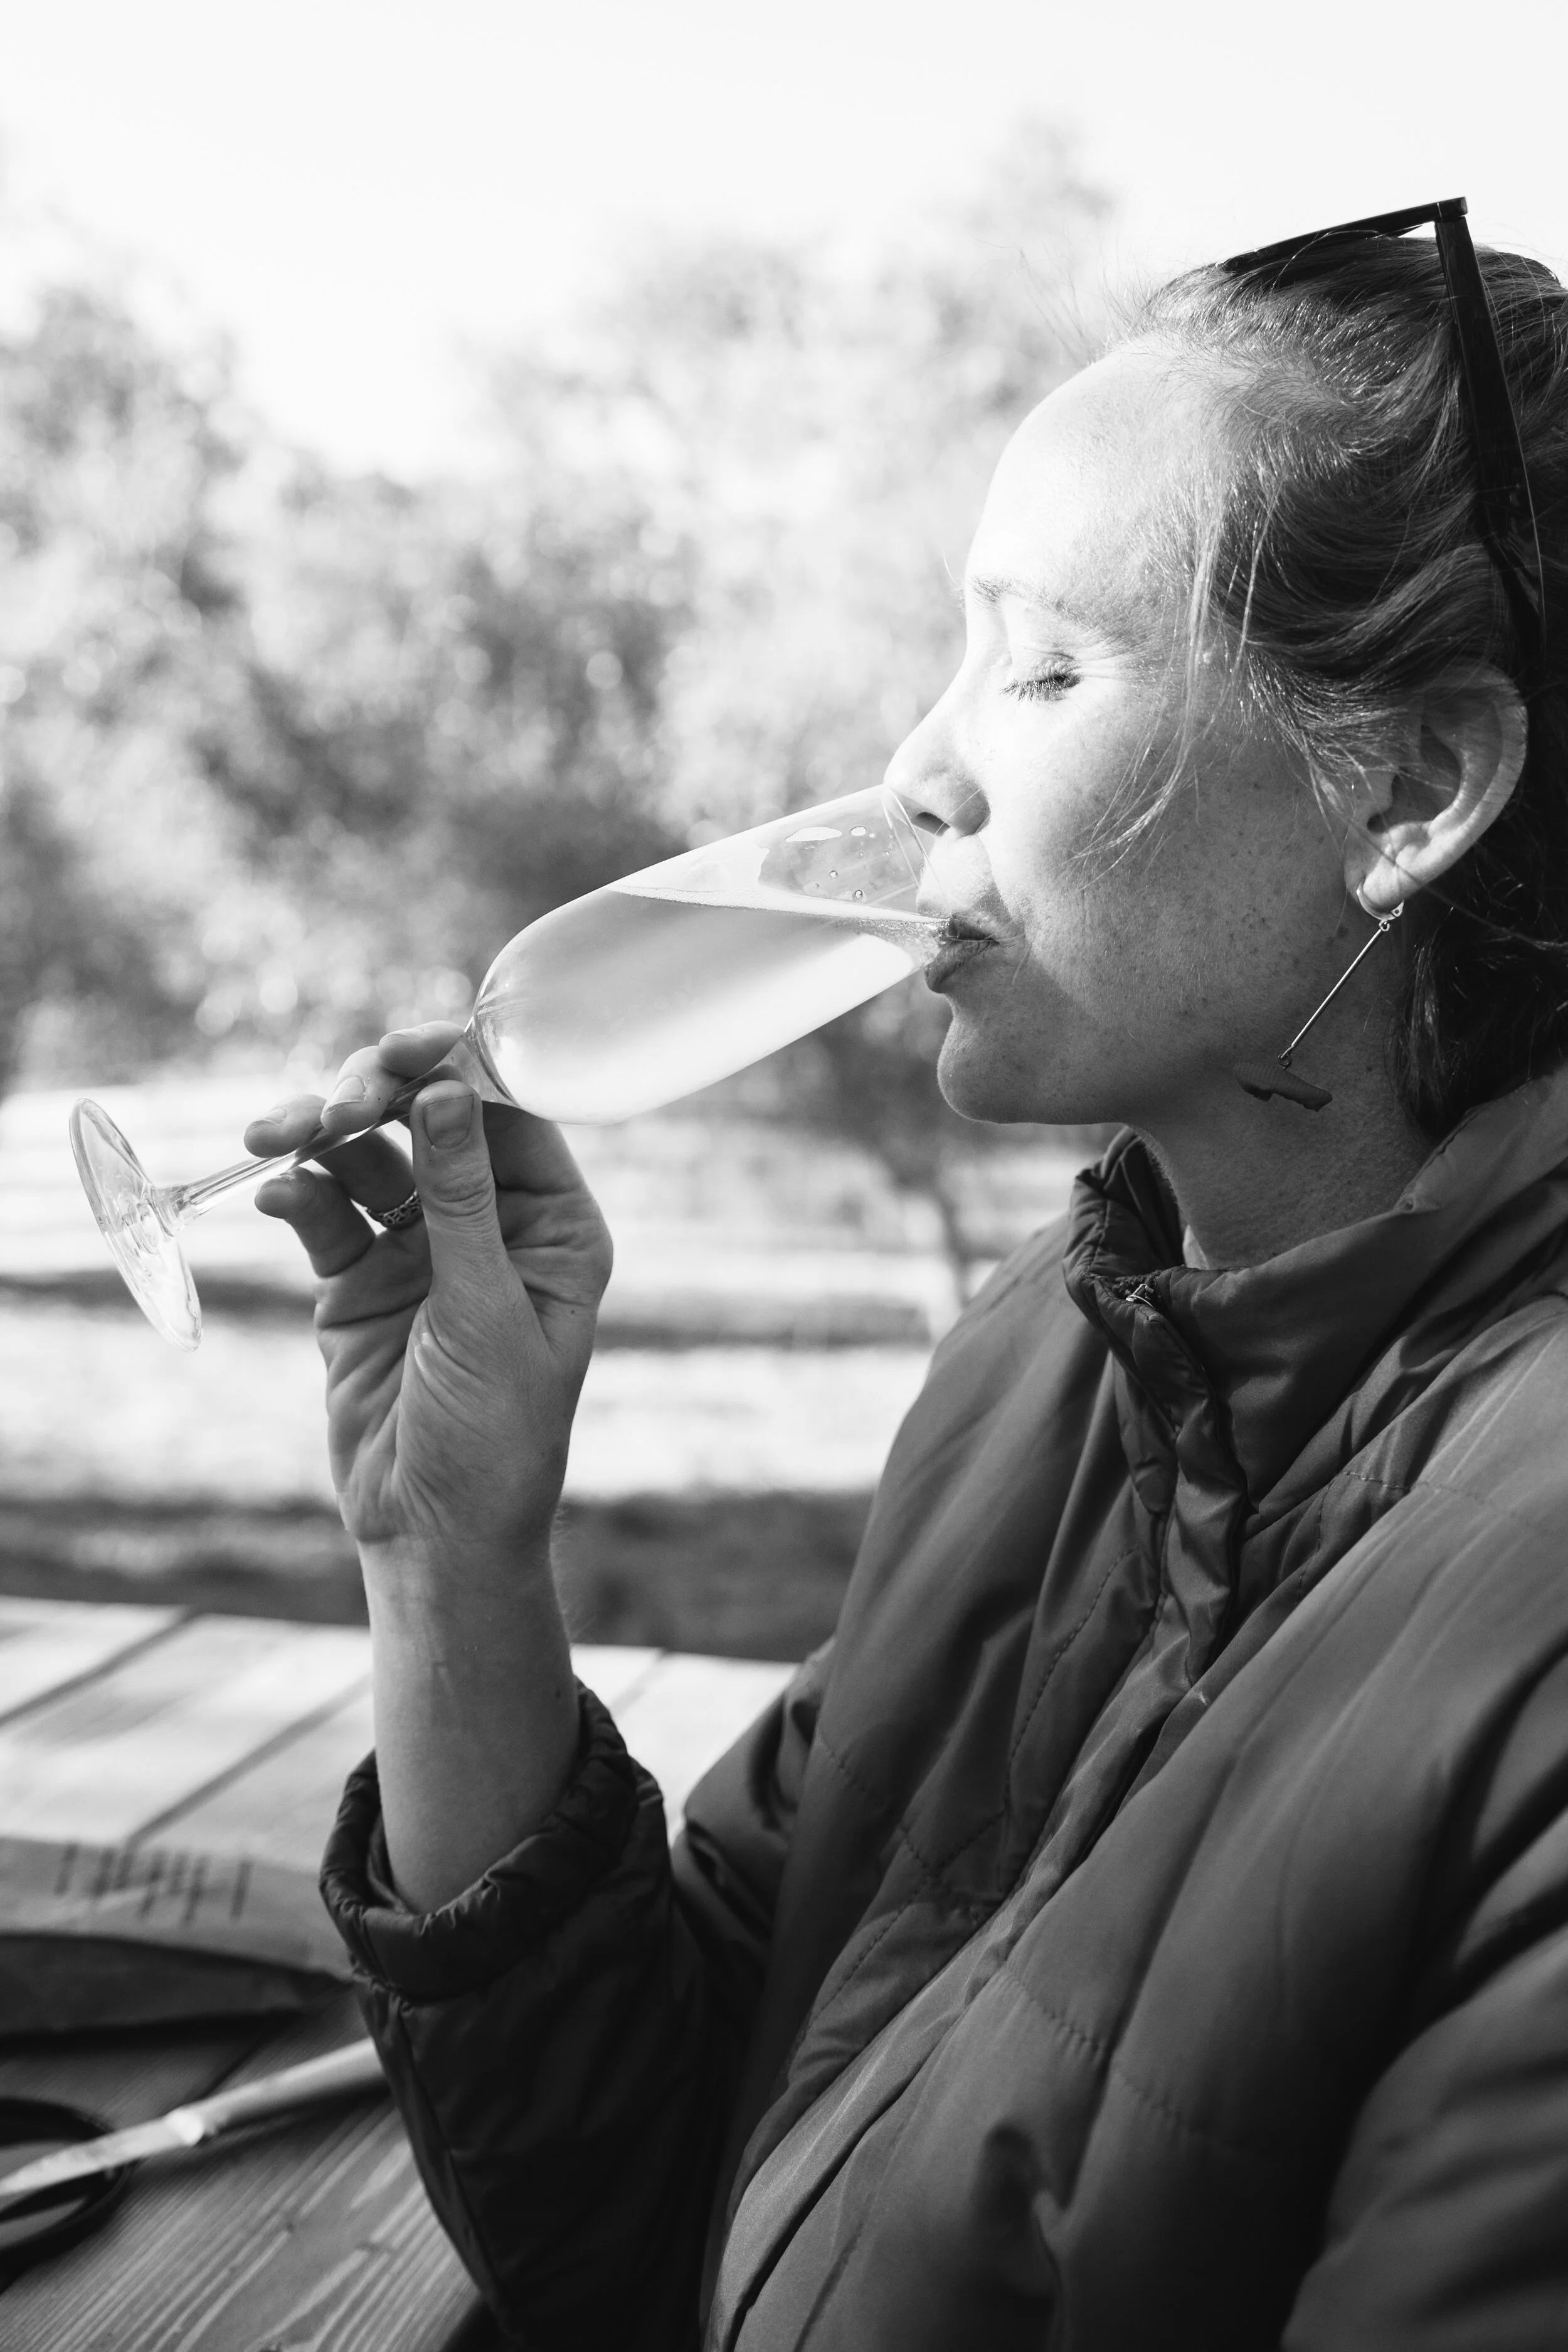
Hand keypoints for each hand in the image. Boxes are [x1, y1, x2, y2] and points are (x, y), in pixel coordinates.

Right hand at [245, 1024, 611, 1564]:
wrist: (433, 1534)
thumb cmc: (494, 1433)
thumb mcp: (484, 1310)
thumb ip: (459, 1200)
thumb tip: (447, 1092)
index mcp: (555, 1226)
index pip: (508, 1115)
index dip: (456, 1069)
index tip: (401, 1048)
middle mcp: (490, 1224)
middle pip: (430, 1121)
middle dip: (375, 1099)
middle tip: (330, 1107)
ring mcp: (420, 1249)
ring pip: (367, 1159)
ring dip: (321, 1138)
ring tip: (274, 1137)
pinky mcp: (358, 1281)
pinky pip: (325, 1213)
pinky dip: (299, 1195)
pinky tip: (277, 1194)